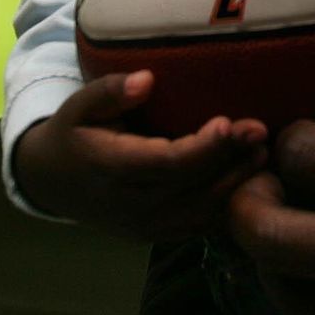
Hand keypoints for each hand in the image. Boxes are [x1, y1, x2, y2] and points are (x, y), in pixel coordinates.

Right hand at [12, 70, 267, 238]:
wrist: (52, 183)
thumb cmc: (74, 134)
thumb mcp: (79, 106)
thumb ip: (110, 91)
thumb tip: (148, 79)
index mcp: (110, 169)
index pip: (163, 163)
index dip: (200, 147)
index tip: (228, 123)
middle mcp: (129, 204)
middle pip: (190, 187)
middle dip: (229, 159)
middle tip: (260, 132)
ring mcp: (145, 225)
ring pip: (201, 212)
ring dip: (236, 183)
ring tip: (262, 151)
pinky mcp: (158, 234)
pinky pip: (200, 225)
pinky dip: (227, 204)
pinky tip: (250, 177)